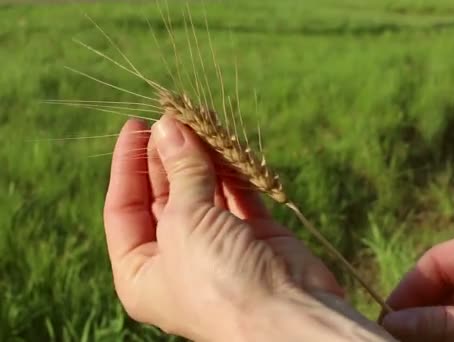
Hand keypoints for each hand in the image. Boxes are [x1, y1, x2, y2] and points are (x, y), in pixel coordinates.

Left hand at [103, 116, 391, 340]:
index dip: (128, 165)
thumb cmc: (220, 282)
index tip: (137, 125)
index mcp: (142, 271)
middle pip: (165, 196)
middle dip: (168, 156)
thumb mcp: (185, 223)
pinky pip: (239, 195)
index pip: (124, 209)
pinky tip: (227, 142)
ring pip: (204, 192)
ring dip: (202, 157)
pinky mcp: (255, 235)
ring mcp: (218, 246)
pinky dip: (234, 170)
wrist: (289, 314)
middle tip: (174, 117)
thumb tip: (169, 126)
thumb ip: (181, 172)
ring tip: (201, 120)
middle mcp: (178, 259)